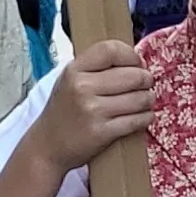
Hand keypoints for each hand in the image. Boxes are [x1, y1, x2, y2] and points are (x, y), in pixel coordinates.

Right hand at [22, 39, 152, 177]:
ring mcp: (92, 111)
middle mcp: (82, 88)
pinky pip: (137, 120)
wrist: (47, 146)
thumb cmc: (64, 111)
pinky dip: (146, 117)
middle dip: (146, 79)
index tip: (137, 64)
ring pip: (140, 98)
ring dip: (148, 99)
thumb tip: (136, 61)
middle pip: (132, 75)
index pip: (111, 50)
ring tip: (145, 101)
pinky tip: (143, 116)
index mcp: (74, 70)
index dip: (131, 55)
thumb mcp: (69, 81)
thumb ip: (96, 68)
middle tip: (146, 84)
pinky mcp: (102, 132)